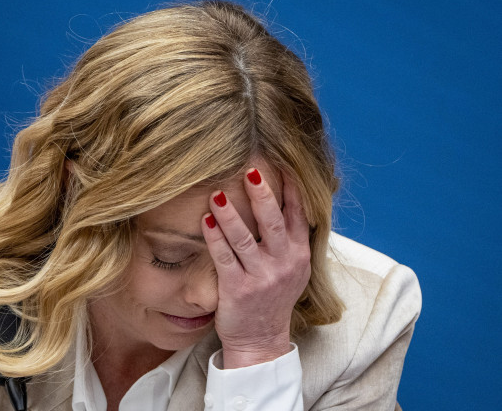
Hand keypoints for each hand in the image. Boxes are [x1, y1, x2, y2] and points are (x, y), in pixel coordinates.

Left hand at [201, 169, 310, 367]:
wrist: (261, 340)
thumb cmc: (273, 297)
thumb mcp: (294, 269)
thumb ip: (291, 238)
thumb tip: (289, 198)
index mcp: (299, 255)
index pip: (298, 214)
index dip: (290, 188)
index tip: (280, 163)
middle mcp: (284, 264)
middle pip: (273, 222)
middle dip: (262, 195)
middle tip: (249, 171)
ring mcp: (261, 277)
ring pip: (245, 238)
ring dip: (230, 214)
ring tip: (217, 194)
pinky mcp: (238, 289)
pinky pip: (224, 257)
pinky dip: (214, 238)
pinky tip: (205, 221)